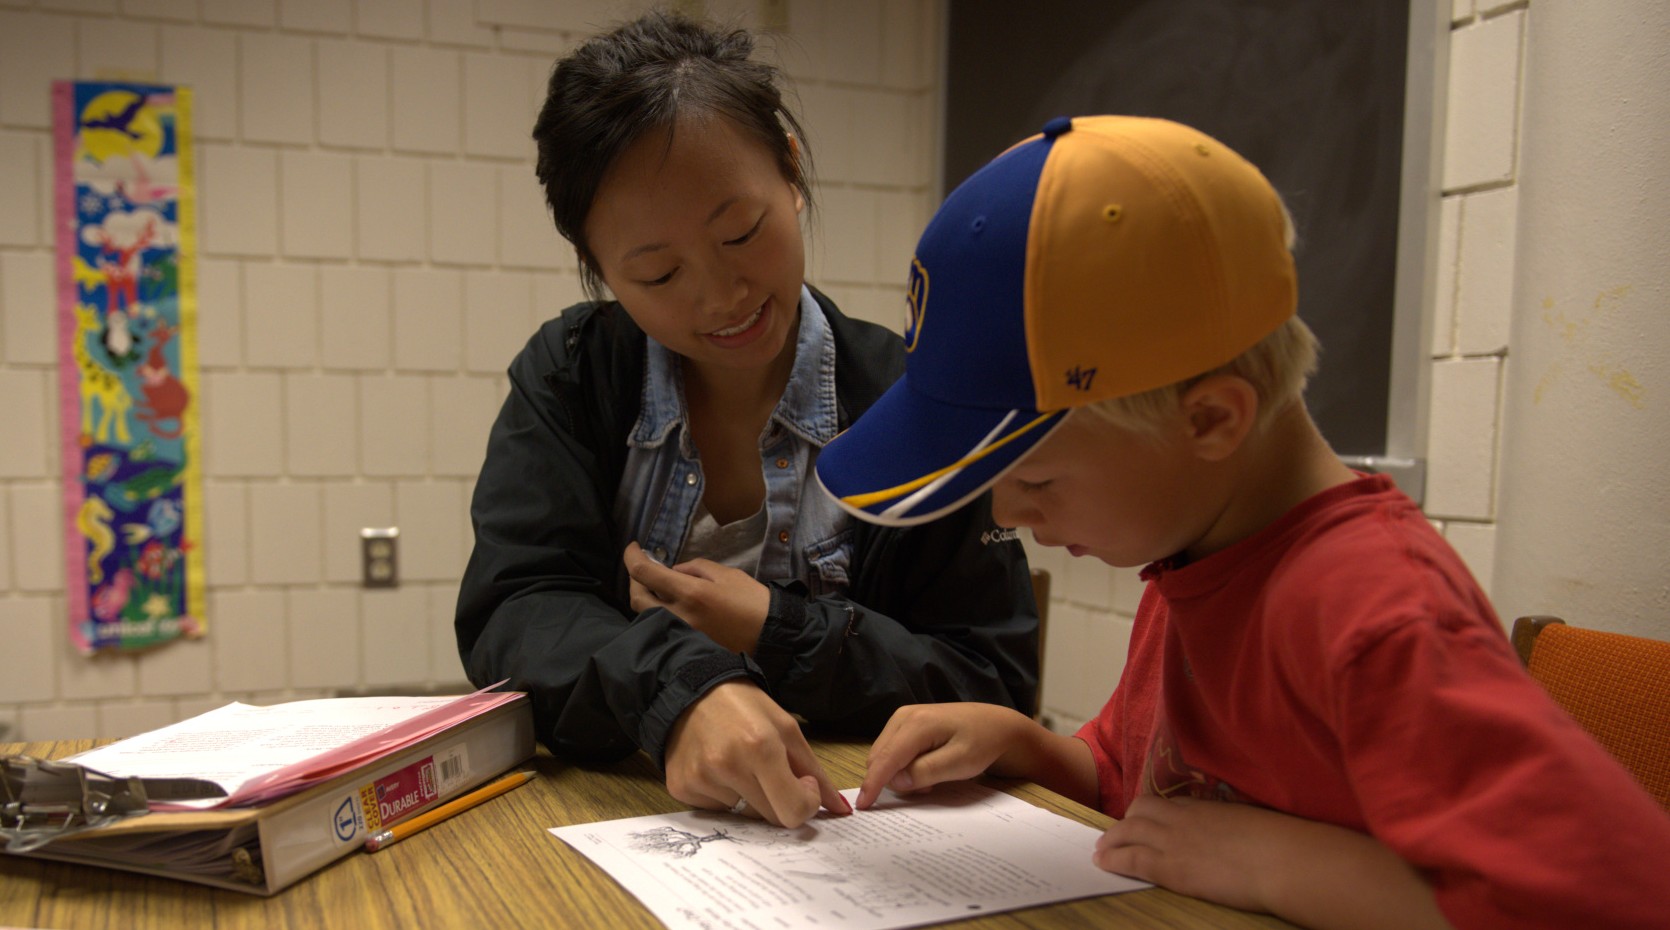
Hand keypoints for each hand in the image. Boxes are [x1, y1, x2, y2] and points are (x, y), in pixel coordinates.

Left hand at [625, 542, 770, 653]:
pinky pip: (659, 627)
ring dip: (644, 596)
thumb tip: (673, 570)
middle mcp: (679, 617)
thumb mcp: (726, 574)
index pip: (645, 573)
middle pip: (637, 597)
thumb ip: (695, 568)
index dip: (632, 557)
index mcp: (690, 594)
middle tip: (643, 566)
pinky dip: (655, 612)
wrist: (771, 636)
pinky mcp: (686, 645)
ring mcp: (680, 635)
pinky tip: (667, 602)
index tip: (633, 547)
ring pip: (645, 615)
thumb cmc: (752, 601)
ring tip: (654, 583)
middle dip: (634, 578)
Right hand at [663, 681, 850, 827]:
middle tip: (769, 772)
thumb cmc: (744, 706)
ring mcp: (701, 779)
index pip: (793, 810)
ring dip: (750, 797)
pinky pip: (717, 810)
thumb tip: (840, 810)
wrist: (691, 690)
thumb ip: (815, 772)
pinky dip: (724, 795)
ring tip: (737, 762)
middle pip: (771, 817)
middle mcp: (727, 766)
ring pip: (744, 815)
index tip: (802, 784)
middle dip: (779, 800)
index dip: (805, 803)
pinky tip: (717, 767)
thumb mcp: (787, 728)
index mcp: (760, 747)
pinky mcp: (681, 787)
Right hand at [857, 703, 1041, 809]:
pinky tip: (925, 769)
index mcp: (917, 723)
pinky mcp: (906, 722)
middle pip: (879, 756)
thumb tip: (895, 782)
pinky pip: (892, 749)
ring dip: (898, 773)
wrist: (997, 725)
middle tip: (926, 789)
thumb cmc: (982, 744)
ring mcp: (903, 716)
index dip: (872, 784)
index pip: (886, 758)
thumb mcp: (959, 763)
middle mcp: (904, 715)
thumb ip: (925, 772)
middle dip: (891, 779)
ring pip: (883, 754)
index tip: (862, 806)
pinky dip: (902, 765)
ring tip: (930, 779)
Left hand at [1095, 796, 1450, 929]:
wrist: (1284, 860)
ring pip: (1129, 832)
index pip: (1164, 803)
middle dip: (1124, 823)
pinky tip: (1102, 862)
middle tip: (1114, 835)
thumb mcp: (1251, 822)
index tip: (1139, 819)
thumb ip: (1233, 824)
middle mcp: (1183, 818)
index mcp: (1204, 806)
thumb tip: (1236, 832)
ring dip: (1112, 840)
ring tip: (1101, 849)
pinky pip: (1131, 859)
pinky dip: (1113, 859)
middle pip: (1140, 812)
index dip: (1146, 812)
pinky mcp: (1171, 867)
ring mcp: (1174, 841)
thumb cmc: (1280, 842)